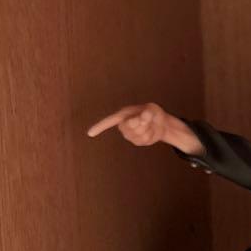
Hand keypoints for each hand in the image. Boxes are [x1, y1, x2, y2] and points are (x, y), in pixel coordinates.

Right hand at [87, 103, 204, 154]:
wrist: (160, 123)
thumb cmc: (152, 113)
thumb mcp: (152, 108)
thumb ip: (147, 112)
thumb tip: (143, 118)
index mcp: (122, 115)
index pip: (109, 121)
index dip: (99, 127)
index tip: (90, 134)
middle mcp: (123, 126)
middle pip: (130, 126)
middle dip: (142, 122)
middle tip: (147, 118)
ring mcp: (129, 135)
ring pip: (138, 133)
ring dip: (147, 129)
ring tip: (149, 124)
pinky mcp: (136, 142)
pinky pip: (144, 140)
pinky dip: (150, 135)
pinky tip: (150, 131)